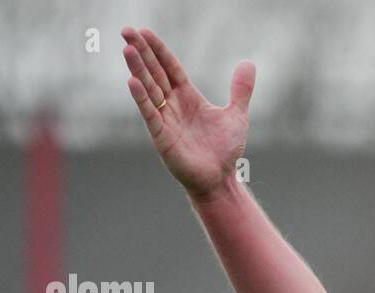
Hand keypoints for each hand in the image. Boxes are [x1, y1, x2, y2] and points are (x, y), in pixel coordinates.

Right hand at [121, 27, 254, 199]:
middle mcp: (173, 105)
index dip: (158, 50)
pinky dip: (141, 98)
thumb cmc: (225, 150)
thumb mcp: (236, 115)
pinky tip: (132, 81)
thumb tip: (249, 63)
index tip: (144, 32)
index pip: (170, 68)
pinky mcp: (162, 137)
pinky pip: (150, 114)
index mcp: (188, 97)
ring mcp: (166, 120)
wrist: (221, 179)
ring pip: (149, 90)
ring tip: (127, 49)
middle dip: (141, 53)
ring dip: (138, 70)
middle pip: (154, 73)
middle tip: (126, 31)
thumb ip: (241, 90)